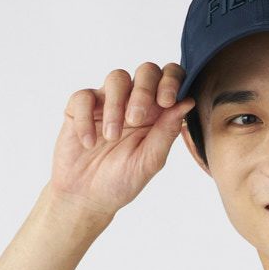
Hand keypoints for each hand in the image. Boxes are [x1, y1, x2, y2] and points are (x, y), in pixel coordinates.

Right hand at [48, 62, 196, 220]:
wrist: (86, 198)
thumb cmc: (121, 182)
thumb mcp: (149, 161)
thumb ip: (167, 131)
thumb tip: (188, 102)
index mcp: (157, 114)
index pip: (170, 80)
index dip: (172, 81)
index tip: (166, 101)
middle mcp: (134, 102)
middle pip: (146, 71)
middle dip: (144, 90)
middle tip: (135, 120)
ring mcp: (107, 102)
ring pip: (117, 78)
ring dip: (116, 106)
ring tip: (111, 137)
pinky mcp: (80, 107)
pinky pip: (84, 97)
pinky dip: (86, 119)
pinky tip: (89, 142)